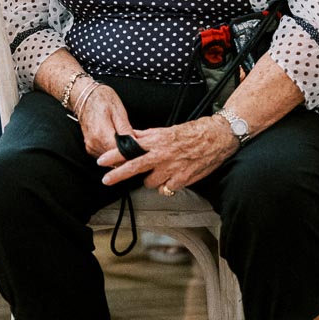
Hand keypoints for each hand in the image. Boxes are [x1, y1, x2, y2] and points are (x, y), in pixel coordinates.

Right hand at [76, 84, 135, 159]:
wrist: (84, 95)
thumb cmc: (101, 99)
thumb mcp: (118, 111)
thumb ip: (126, 130)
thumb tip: (135, 143)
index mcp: (101, 134)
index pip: (120, 153)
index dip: (133, 152)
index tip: (142, 148)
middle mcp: (94, 144)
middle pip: (115, 159)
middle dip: (128, 154)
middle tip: (139, 144)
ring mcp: (91, 147)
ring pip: (111, 159)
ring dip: (122, 153)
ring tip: (131, 141)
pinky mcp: (91, 148)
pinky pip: (106, 154)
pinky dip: (115, 150)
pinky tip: (121, 142)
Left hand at [96, 115, 238, 193]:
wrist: (217, 137)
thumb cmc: (193, 132)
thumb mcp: (167, 130)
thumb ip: (148, 136)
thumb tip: (131, 138)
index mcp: (157, 141)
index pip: (130, 149)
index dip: (114, 155)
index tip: (101, 161)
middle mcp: (162, 155)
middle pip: (134, 167)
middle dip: (117, 174)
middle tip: (106, 180)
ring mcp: (172, 169)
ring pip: (150, 183)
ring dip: (150, 180)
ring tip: (157, 173)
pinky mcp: (182, 180)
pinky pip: (166, 189)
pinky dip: (166, 186)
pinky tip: (171, 179)